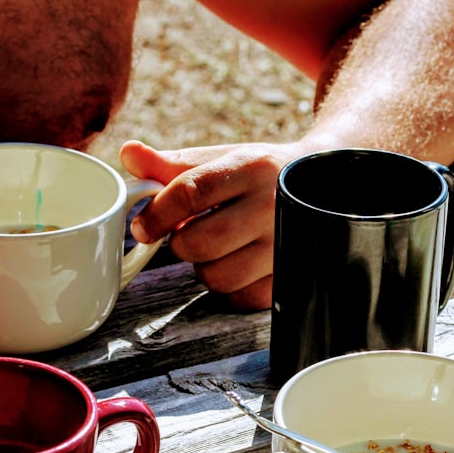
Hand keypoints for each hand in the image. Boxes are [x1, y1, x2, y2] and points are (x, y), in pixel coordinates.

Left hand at [120, 140, 307, 309]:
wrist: (325, 186)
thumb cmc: (260, 173)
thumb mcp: (222, 159)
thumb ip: (172, 163)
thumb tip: (128, 154)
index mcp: (251, 167)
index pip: (189, 193)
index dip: (157, 214)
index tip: (144, 227)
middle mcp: (273, 206)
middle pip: (199, 243)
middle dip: (181, 243)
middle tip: (188, 233)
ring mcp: (287, 245)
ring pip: (217, 277)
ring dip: (206, 267)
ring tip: (219, 247)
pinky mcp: (292, 277)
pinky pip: (241, 298)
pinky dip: (231, 286)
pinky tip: (240, 262)